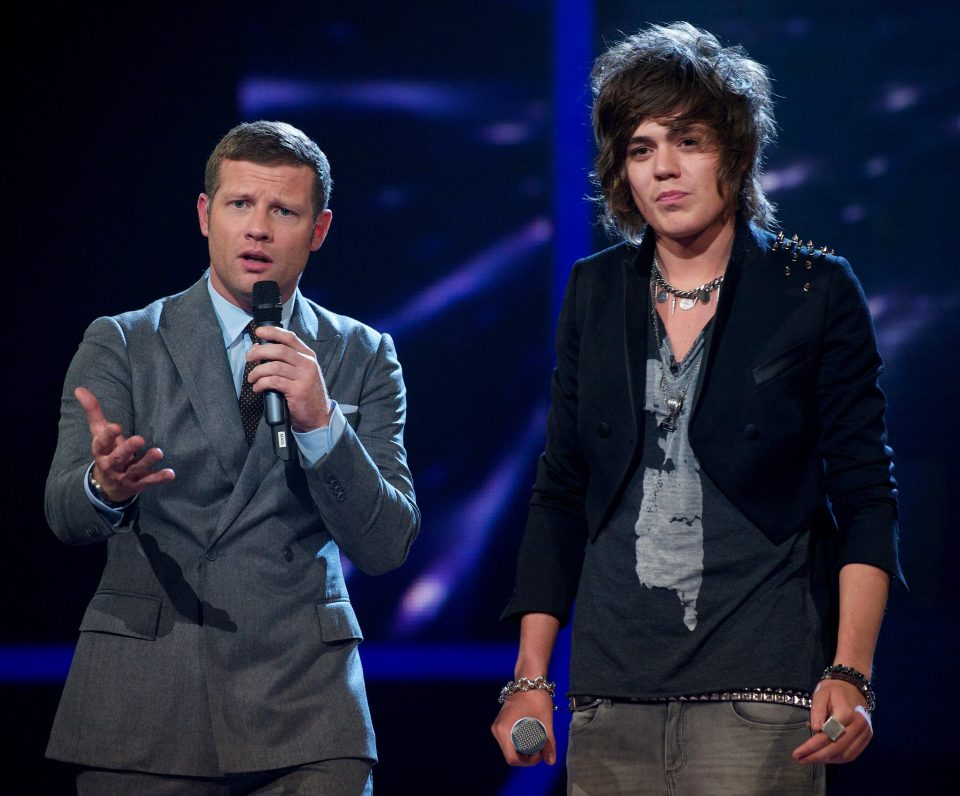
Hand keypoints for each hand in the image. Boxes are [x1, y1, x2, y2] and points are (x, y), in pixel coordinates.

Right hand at [75, 386, 174, 502]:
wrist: (107, 486)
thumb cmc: (106, 451)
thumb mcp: (98, 432)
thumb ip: (93, 411)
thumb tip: (79, 388)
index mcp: (101, 452)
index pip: (101, 444)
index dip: (108, 436)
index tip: (115, 426)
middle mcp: (112, 465)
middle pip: (119, 458)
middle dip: (128, 449)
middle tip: (140, 439)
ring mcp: (125, 476)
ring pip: (136, 469)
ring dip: (147, 462)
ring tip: (159, 452)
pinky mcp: (138, 483)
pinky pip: (149, 481)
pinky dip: (159, 478)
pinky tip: (171, 474)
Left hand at [246, 325, 331, 431]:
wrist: (318, 415)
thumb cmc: (305, 393)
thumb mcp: (299, 373)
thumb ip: (284, 360)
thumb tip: (259, 349)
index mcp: (308, 356)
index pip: (290, 337)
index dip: (273, 332)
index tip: (259, 332)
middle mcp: (308, 364)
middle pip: (279, 350)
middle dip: (259, 352)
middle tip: (249, 357)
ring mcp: (304, 377)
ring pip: (274, 366)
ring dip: (258, 371)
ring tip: (252, 378)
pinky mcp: (298, 390)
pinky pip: (274, 382)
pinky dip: (261, 384)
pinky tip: (258, 387)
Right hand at [490, 689, 556, 766]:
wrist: (529, 680)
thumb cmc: (536, 699)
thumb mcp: (545, 722)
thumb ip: (549, 744)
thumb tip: (551, 762)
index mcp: (503, 730)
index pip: (512, 758)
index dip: (527, 762)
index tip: (539, 754)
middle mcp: (497, 730)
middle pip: (511, 754)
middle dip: (527, 756)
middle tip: (541, 749)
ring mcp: (498, 726)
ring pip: (510, 747)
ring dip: (523, 749)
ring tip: (537, 742)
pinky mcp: (502, 722)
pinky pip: (509, 739)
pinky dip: (520, 742)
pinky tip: (531, 736)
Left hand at [792, 679, 872, 764]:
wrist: (854, 685)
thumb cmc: (834, 689)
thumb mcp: (821, 694)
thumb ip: (817, 711)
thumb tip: (815, 730)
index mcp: (846, 713)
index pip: (827, 735)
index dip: (811, 747)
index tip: (797, 753)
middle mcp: (858, 725)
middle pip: (836, 748)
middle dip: (816, 756)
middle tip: (801, 759)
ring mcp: (865, 732)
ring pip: (845, 754)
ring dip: (827, 760)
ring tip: (810, 759)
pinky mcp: (867, 737)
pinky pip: (853, 754)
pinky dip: (838, 759)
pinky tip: (825, 757)